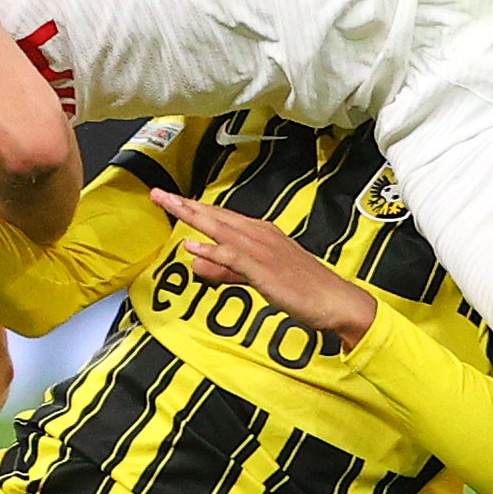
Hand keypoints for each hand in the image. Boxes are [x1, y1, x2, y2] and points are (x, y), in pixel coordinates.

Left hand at [148, 187, 377, 342]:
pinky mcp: (264, 269)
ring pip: (221, 229)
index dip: (192, 207)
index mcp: (259, 233)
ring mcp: (262, 250)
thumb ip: (224, 271)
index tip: (169, 199)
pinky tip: (194, 247)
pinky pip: (233, 258)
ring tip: (169, 205)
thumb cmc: (302, 288)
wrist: (334, 299)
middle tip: (158, 194)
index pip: (219, 217)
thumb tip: (197, 264)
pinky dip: (213, 251)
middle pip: (215, 216)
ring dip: (193, 216)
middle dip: (185, 204)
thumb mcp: (256, 277)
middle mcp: (259, 235)